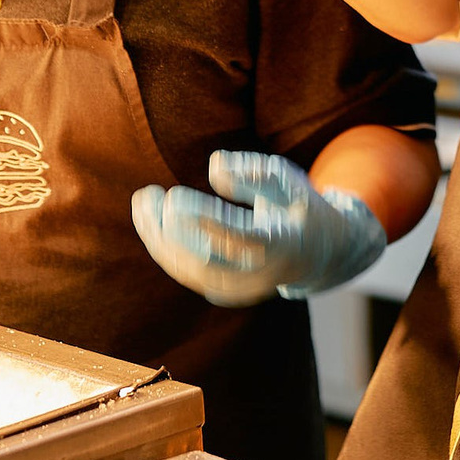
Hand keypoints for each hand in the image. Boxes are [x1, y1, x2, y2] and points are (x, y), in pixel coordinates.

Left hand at [131, 150, 386, 306]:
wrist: (317, 252)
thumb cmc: (298, 206)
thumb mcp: (287, 180)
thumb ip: (253, 172)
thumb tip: (214, 168)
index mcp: (282, 245)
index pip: (238, 238)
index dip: (203, 219)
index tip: (174, 196)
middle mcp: (260, 275)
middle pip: (204, 261)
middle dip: (168, 231)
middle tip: (147, 195)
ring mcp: (241, 289)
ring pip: (189, 271)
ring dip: (157, 238)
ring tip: (142, 201)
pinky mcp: (224, 291)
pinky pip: (187, 273)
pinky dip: (164, 248)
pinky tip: (150, 219)